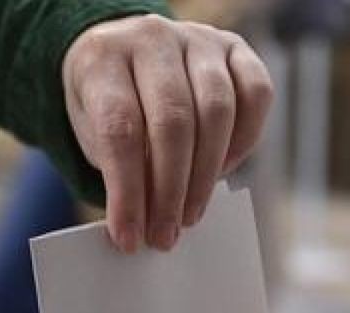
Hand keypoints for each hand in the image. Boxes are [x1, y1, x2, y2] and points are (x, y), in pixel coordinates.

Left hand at [63, 15, 272, 252]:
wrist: (125, 56)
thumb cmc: (110, 104)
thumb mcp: (93, 133)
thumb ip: (117, 169)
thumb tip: (146, 224)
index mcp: (103, 57)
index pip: (120, 128)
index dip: (127, 191)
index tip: (129, 237)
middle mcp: (152, 38)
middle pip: (172, 121)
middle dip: (170, 191)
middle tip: (165, 235)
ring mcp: (198, 39)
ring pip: (217, 111)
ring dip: (205, 176)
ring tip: (189, 215)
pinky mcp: (235, 48)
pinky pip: (256, 94)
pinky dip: (245, 141)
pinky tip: (222, 172)